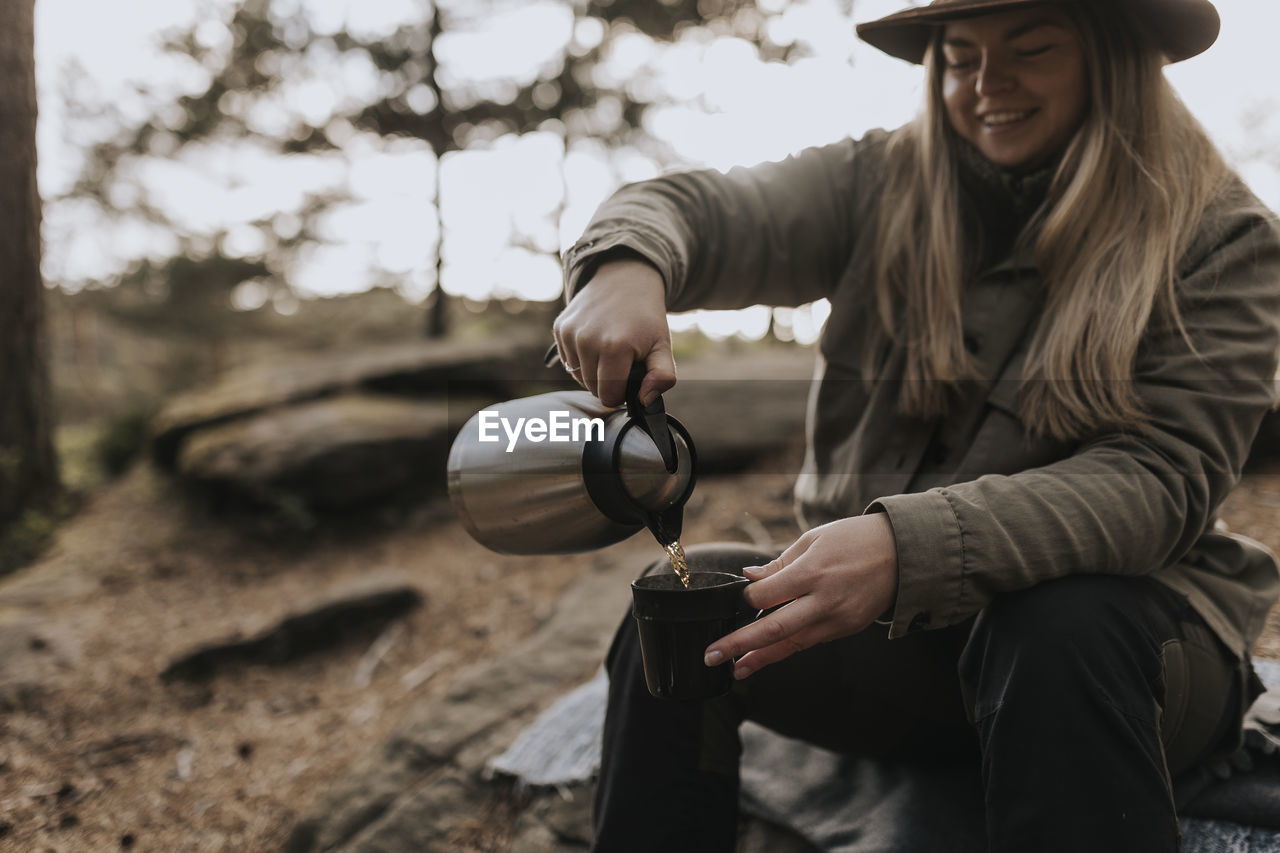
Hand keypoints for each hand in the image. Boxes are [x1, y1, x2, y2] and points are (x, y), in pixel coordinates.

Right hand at [552, 258, 675, 406]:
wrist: (625, 278)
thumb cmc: (645, 317)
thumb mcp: (663, 346)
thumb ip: (662, 376)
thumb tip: (645, 401)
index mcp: (614, 347)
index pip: (609, 396)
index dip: (621, 393)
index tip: (630, 377)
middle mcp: (587, 340)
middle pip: (592, 388)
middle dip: (608, 382)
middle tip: (622, 361)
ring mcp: (570, 333)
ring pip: (578, 376)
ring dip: (593, 371)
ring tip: (609, 350)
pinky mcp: (560, 327)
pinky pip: (568, 361)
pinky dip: (581, 359)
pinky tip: (595, 341)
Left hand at [704, 514, 898, 679]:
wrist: (903, 554)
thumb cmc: (855, 539)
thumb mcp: (814, 539)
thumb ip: (780, 563)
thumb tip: (749, 578)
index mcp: (812, 572)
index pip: (766, 596)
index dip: (746, 601)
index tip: (736, 600)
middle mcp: (824, 601)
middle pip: (774, 629)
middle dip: (739, 645)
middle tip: (712, 656)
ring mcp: (837, 619)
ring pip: (792, 644)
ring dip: (761, 658)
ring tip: (736, 668)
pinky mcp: (846, 629)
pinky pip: (810, 641)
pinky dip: (787, 648)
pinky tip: (768, 655)